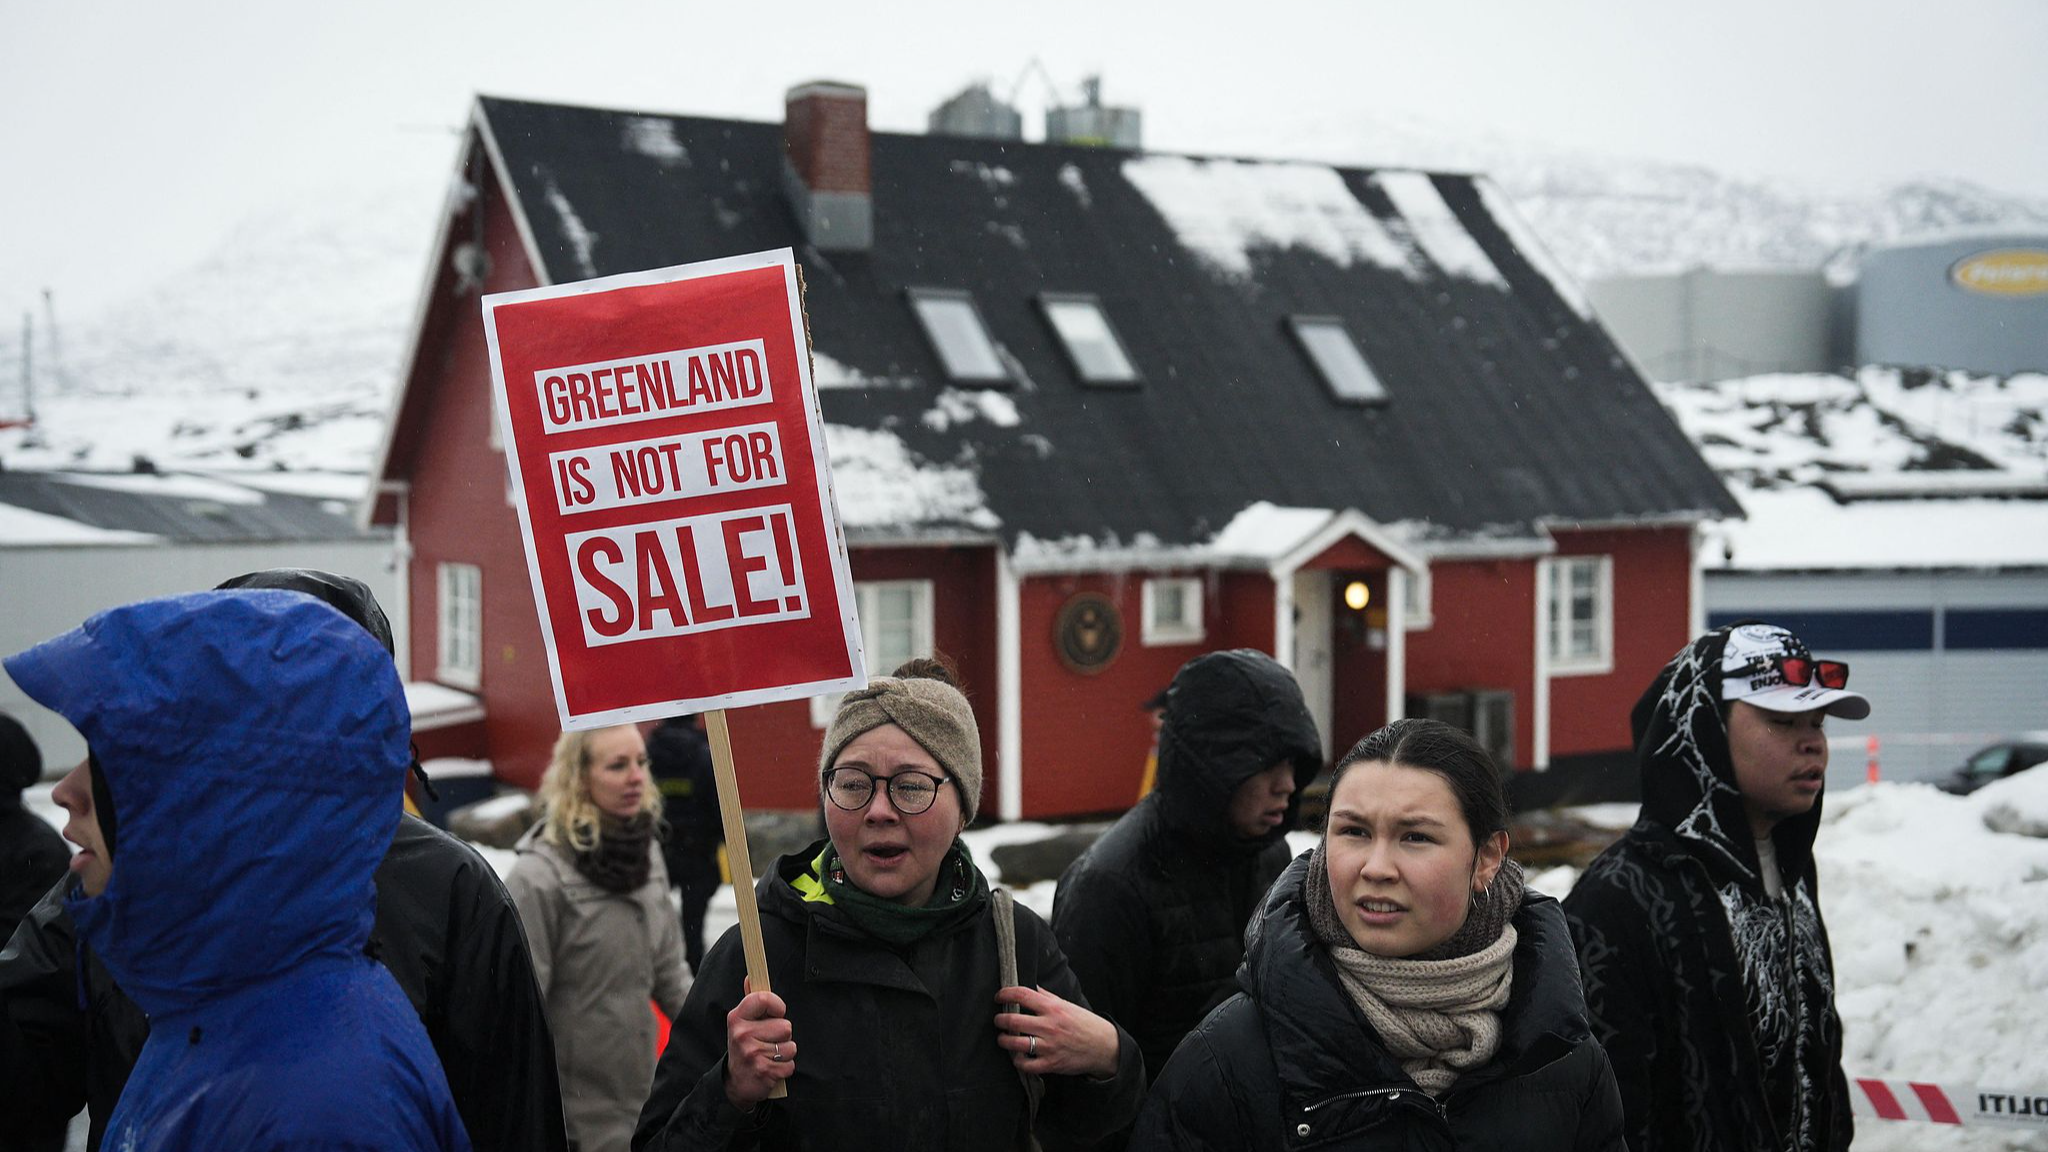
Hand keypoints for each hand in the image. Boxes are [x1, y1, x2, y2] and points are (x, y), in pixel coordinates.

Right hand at [725, 980, 794, 1109]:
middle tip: (768, 1041)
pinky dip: (784, 1069)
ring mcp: (753, 1053)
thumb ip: (751, 1000)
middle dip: (782, 1036)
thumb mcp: (742, 1023)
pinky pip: (790, 1065)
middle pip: (785, 1026)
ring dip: (784, 1054)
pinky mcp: (764, 1071)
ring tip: (770, 1055)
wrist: (736, 1082)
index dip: (777, 1005)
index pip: (764, 998)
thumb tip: (751, 976)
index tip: (776, 1013)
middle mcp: (743, 1034)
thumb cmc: (744, 1046)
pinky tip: (771, 1068)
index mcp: (737, 1017)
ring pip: (790, 1047)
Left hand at [992, 985, 1119, 1078]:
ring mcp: (1049, 1046)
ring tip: (1003, 1038)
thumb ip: (1047, 997)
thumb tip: (1030, 987)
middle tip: (998, 1020)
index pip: (1022, 995)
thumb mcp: (1067, 1005)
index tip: (998, 996)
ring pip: (1015, 1043)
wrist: (1103, 1046)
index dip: (1006, 994)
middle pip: (1013, 1020)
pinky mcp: (1051, 1063)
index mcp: (1053, 1008)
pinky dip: (1017, 1061)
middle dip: (1000, 1020)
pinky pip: (1026, 1064)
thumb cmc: (1084, 1023)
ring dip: (1004, 1040)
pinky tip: (1017, 1056)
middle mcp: (1049, 1025)